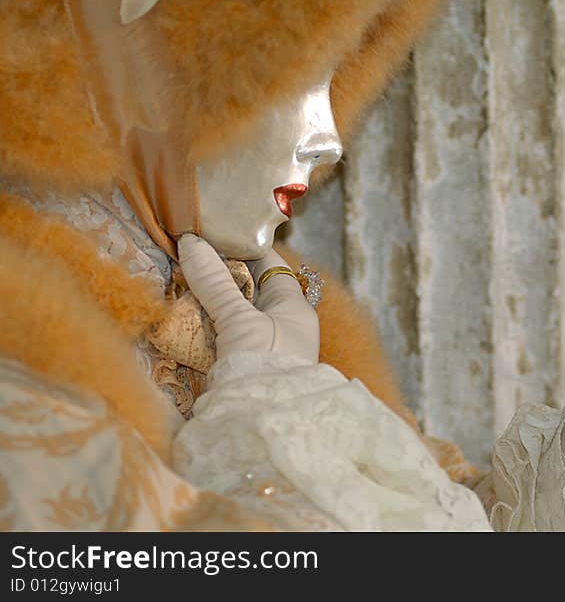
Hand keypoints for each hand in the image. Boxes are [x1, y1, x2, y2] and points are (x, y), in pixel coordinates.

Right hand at [177, 234, 318, 365]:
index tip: (211, 233)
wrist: (263, 425)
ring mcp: (262, 348)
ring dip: (206, 301)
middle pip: (247, 289)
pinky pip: (220, 337)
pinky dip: (202, 327)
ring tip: (175, 281)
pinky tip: (179, 318)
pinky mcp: (242, 368)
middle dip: (218, 275)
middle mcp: (282, 326)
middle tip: (185, 257)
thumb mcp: (239, 320)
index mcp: (294, 308)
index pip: (269, 265)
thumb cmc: (265, 366)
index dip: (241, 247)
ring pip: (231, 313)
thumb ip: (215, 283)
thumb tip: (192, 242)